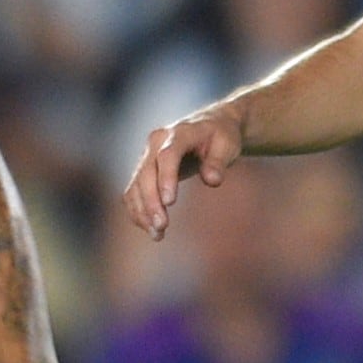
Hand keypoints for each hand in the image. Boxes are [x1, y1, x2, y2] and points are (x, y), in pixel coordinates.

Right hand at [120, 107, 246, 236]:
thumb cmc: (221, 136)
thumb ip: (219, 162)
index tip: (169, 202)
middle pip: (146, 173)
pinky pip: (133, 193)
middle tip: (162, 227)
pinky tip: (150, 229)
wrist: (210, 126)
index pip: (167, 155)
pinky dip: (139, 211)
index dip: (166, 178)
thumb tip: (212, 180)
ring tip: (157, 235)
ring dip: (142, 211)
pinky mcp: (144, 170)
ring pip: (135, 185)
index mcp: (179, 132)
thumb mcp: (228, 145)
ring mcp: (147, 156)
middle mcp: (156, 142)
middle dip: (151, 202)